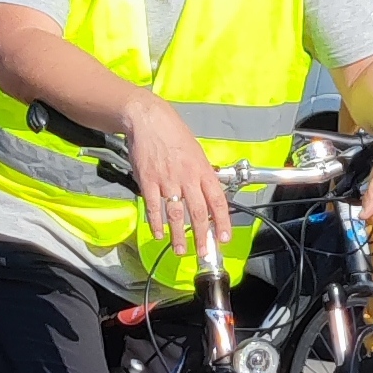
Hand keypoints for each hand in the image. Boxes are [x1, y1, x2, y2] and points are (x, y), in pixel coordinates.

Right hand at [117, 91, 230, 256]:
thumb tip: (208, 194)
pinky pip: (154, 206)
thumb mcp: (196, 152)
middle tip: (203, 252)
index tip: (224, 238)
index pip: (217, 201)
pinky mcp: (148, 181)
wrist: (149, 120)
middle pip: (198, 212)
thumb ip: (202, 174)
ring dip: (178, 235)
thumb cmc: (174, 135)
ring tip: (180, 249)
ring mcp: (167, 180)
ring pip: (176, 213)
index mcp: (202, 170)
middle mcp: (187, 178)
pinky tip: (158, 234)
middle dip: (201, 235)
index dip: (222, 222)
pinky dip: (156, 223)